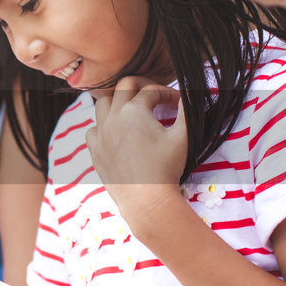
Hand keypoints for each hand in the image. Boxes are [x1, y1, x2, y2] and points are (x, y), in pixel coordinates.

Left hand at [85, 76, 188, 238]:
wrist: (146, 199)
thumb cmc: (166, 168)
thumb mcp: (183, 136)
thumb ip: (188, 109)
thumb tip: (192, 92)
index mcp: (134, 111)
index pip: (152, 90)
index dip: (168, 93)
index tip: (177, 103)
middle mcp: (113, 118)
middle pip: (124, 85)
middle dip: (142, 85)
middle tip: (155, 95)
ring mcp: (101, 134)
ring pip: (103, 103)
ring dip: (118, 100)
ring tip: (133, 108)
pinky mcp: (95, 151)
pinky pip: (93, 128)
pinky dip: (103, 124)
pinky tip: (116, 131)